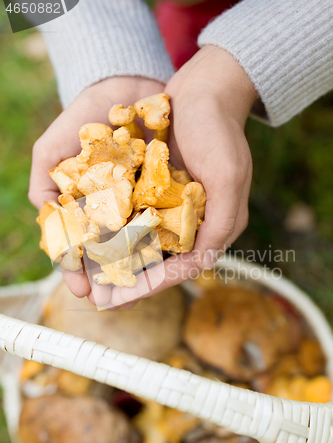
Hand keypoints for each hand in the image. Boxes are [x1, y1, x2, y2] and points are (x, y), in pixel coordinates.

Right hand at [30, 76, 164, 298]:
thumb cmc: (86, 119)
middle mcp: (116, 213)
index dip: (80, 271)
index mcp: (88, 210)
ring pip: (142, 247)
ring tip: (138, 294)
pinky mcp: (170, 196)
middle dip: (113, 281)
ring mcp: (143, 206)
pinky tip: (167, 262)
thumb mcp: (53, 151)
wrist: (127, 86)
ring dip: (140, 273)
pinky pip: (169, 226)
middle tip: (113, 302)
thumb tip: (47, 225)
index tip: (82, 290)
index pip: (82, 249)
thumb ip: (46, 187)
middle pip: (113, 255)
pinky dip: (168, 245)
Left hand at [105, 46, 257, 307]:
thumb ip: (219, 223)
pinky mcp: (156, 192)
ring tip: (90, 280)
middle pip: (160, 263)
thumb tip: (201, 264)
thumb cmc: (219, 132)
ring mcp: (173, 207)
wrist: (204, 91)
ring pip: (144, 246)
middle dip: (130, 283)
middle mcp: (194, 222)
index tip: (120, 299)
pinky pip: (133, 220)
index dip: (152, 286)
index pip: (183, 268)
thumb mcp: (227, 177)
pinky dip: (115, 234)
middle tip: (99, 300)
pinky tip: (92, 243)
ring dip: (118, 264)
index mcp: (215, 226)